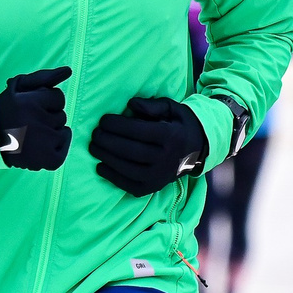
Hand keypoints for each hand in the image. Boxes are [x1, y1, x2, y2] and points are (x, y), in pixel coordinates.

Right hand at [0, 67, 71, 169]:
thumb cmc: (7, 109)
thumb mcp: (19, 86)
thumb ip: (44, 77)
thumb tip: (68, 71)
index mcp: (30, 104)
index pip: (58, 97)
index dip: (46, 102)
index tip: (31, 107)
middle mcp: (37, 124)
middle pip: (61, 115)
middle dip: (48, 116)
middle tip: (29, 122)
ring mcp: (44, 144)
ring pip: (63, 131)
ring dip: (51, 131)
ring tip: (32, 134)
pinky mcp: (48, 160)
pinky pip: (63, 148)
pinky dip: (56, 146)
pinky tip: (41, 145)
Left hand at [88, 96, 208, 195]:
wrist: (198, 149)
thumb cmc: (179, 125)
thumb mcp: (171, 108)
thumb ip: (151, 105)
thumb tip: (130, 104)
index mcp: (171, 137)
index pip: (138, 131)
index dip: (117, 125)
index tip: (103, 120)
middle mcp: (166, 159)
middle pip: (130, 150)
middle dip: (107, 141)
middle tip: (95, 133)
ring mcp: (159, 176)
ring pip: (127, 168)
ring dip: (106, 157)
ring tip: (94, 147)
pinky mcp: (153, 187)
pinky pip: (129, 184)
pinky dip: (112, 176)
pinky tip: (101, 166)